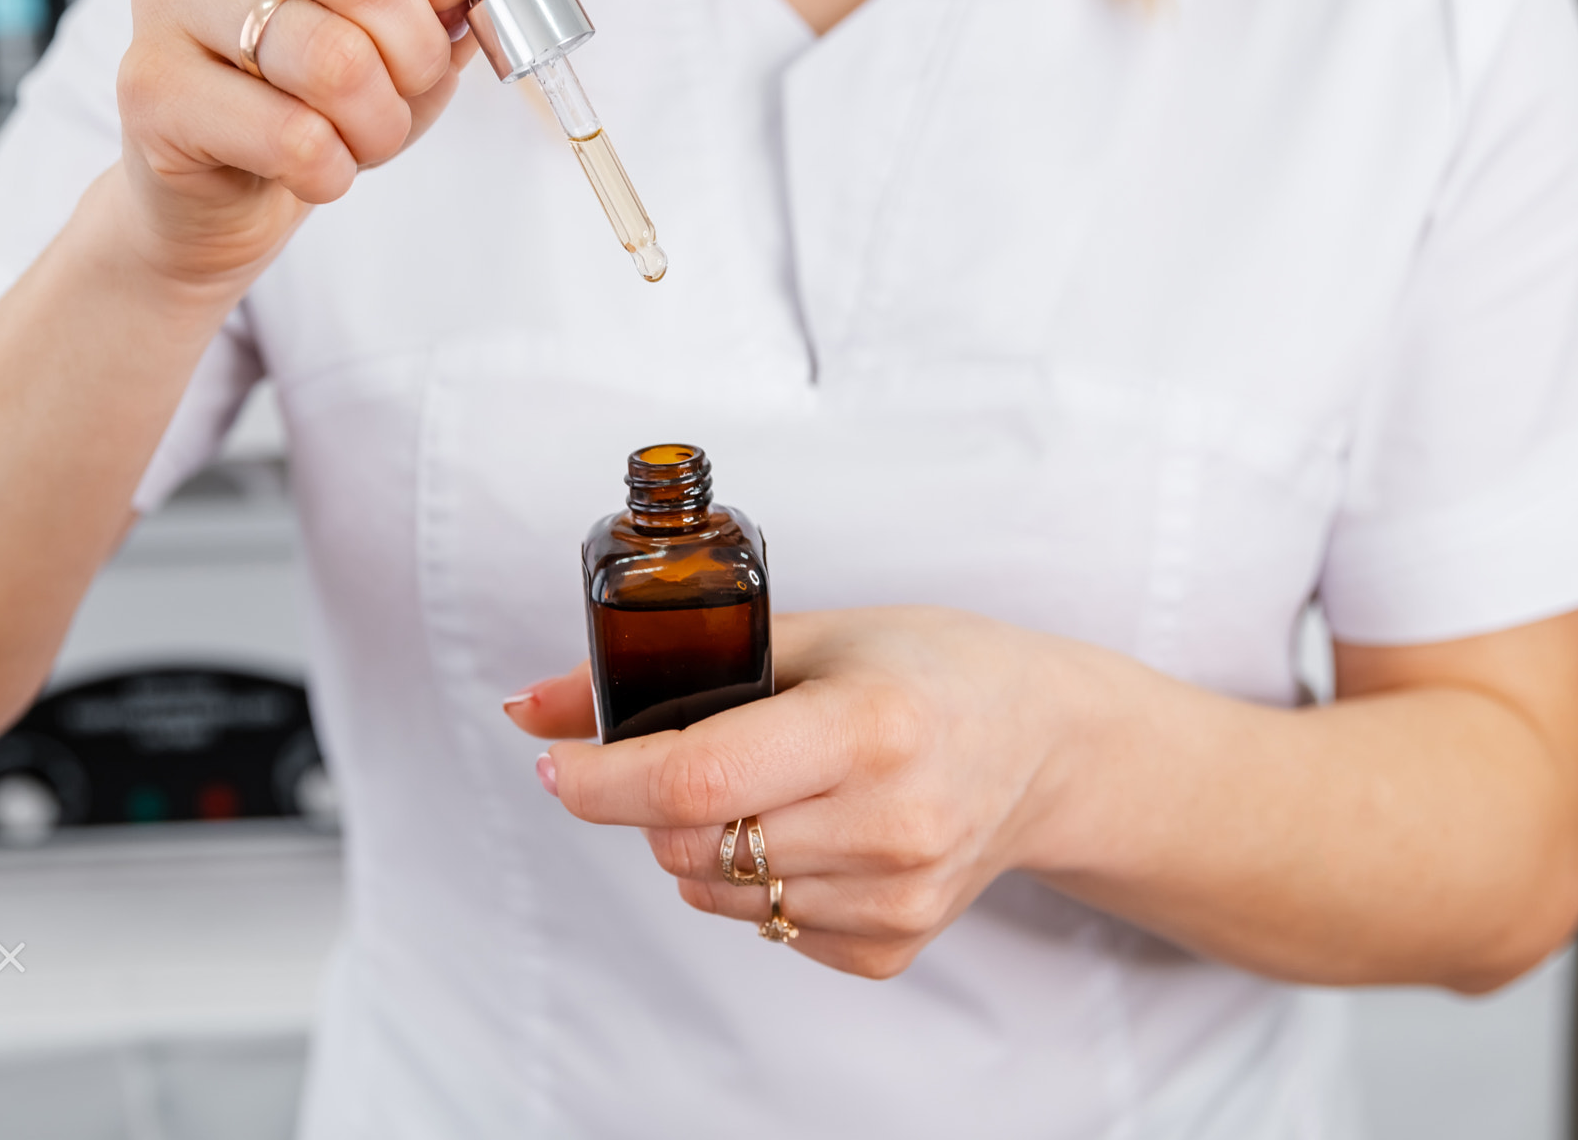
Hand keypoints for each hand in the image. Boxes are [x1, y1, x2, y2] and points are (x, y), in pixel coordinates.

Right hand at [115, 0, 574, 285]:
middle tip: (403, 92)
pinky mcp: (148, 84)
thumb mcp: (427, 17)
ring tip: (359, 135)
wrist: (230, 185)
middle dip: (419, 61)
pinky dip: (331, 171)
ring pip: (334, 61)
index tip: (449, 9)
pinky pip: (291, 135)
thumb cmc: (333, 88)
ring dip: (380, 127)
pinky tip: (313, 167)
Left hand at [506, 607, 1100, 978]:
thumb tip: (530, 706)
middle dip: (654, 800)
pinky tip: (812, 828)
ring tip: (769, 785)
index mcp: (870, 726)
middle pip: (689, 843)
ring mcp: (898, 895)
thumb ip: (672, 663)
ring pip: (713, 893)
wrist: (1047, 744)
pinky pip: (764, 928)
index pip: (693, 778)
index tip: (555, 763)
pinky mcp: (895, 945)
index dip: (599, 778)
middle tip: (694, 750)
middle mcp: (890, 822)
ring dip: (702, 843)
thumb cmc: (931, 669)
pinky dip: (756, 882)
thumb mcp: (814, 633)